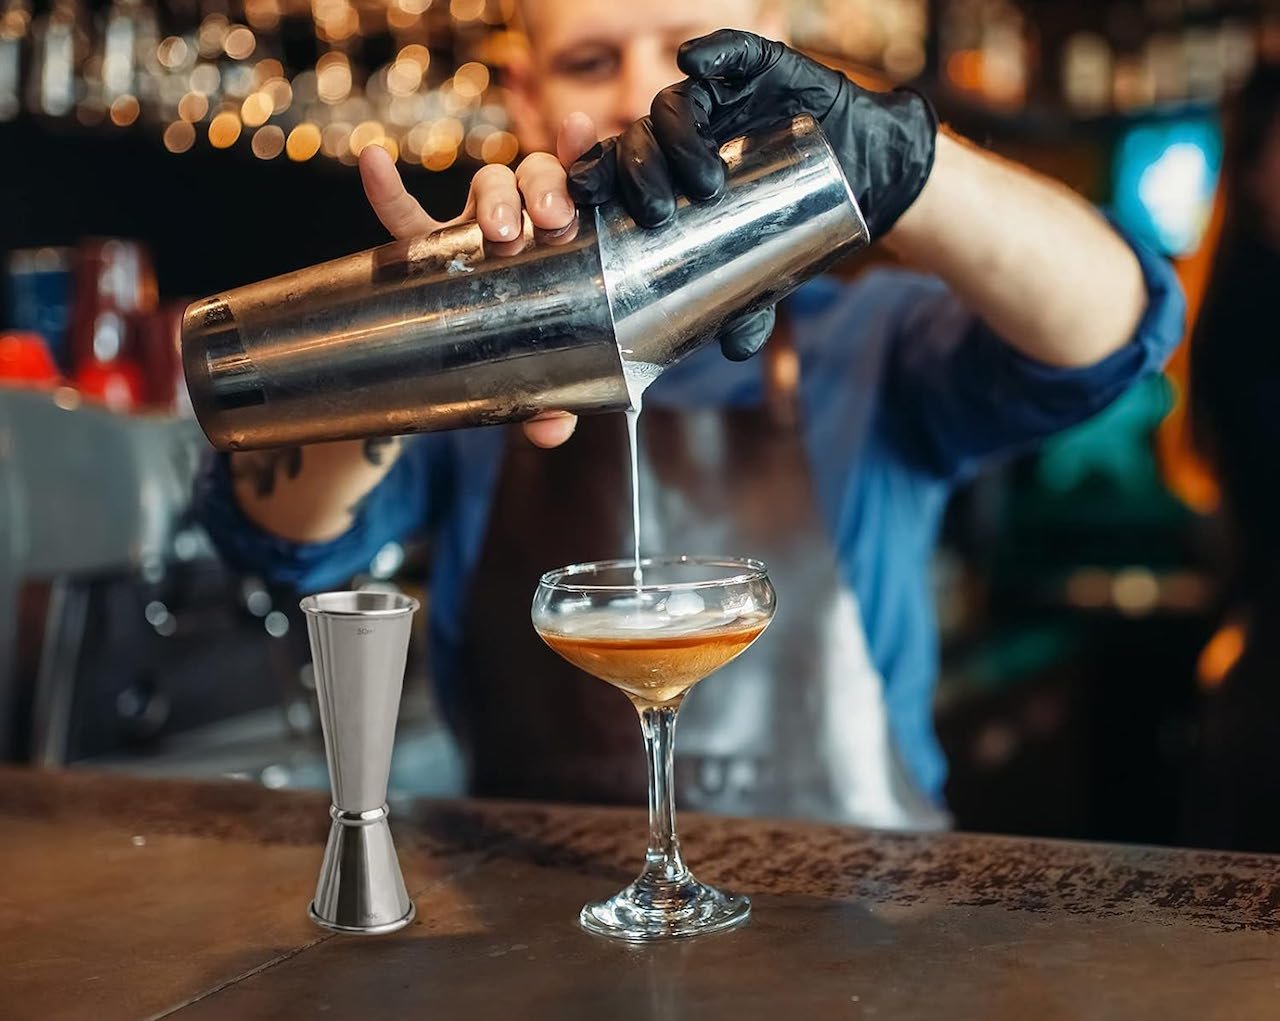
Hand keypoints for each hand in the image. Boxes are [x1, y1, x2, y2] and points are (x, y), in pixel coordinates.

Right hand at [358, 115, 598, 447]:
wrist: (461, 369)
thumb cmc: (516, 357)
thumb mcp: (540, 382)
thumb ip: (553, 403)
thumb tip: (552, 428)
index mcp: (562, 242)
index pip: (579, 190)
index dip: (584, 157)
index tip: (588, 134)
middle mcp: (523, 223)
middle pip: (535, 179)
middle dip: (544, 188)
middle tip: (551, 219)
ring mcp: (472, 229)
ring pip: (486, 184)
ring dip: (493, 195)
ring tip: (495, 227)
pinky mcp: (423, 248)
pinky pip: (402, 217)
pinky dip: (386, 190)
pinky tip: (374, 161)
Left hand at [569, 30, 937, 351]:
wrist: (865, 175)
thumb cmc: (796, 222)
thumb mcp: (770, 273)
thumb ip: (751, 307)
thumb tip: (732, 350)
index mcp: (664, 177)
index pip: (609, 174)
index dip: (586, 184)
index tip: (578, 212)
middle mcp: (680, 135)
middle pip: (635, 141)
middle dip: (635, 173)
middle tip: (656, 212)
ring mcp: (717, 99)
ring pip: (674, 105)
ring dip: (675, 136)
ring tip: (704, 181)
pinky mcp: (757, 68)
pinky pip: (729, 53)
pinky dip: (712, 52)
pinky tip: (696, 61)